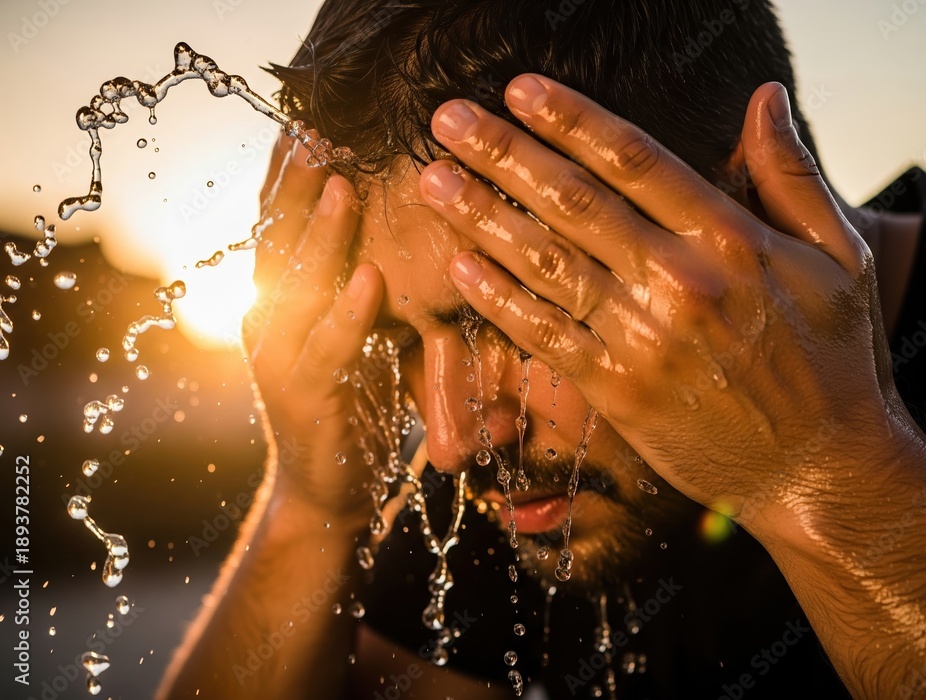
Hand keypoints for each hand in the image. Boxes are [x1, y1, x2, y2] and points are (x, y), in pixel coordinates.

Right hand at [245, 137, 383, 530]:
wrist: (325, 489)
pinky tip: (369, 280)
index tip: (304, 122)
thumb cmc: (347, 400)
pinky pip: (330, 350)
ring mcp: (280, 362)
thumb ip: (351, 284)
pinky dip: (349, 315)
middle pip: (276, 243)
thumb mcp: (347, 331)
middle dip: (296, 186)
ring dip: (319, 237)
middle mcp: (266, 322)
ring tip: (342, 186)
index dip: (286, 176)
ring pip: (297, 289)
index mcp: (274, 301)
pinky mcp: (308, 400)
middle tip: (317, 130)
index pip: (274, 226)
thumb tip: (385, 230)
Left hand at [418, 77, 897, 528]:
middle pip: (572, 201)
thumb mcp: (839, 256)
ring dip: (481, 216)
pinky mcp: (618, 391)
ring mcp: (643, 339)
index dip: (570, 118)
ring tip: (432, 180)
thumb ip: (793, 174)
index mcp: (731, 238)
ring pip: (545, 262)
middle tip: (447, 119)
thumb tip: (766, 97)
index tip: (520, 89)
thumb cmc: (834, 361)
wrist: (819, 469)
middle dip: (502, 153)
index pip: (633, 159)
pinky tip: (458, 265)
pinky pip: (544, 335)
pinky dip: (497, 300)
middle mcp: (679, 281)